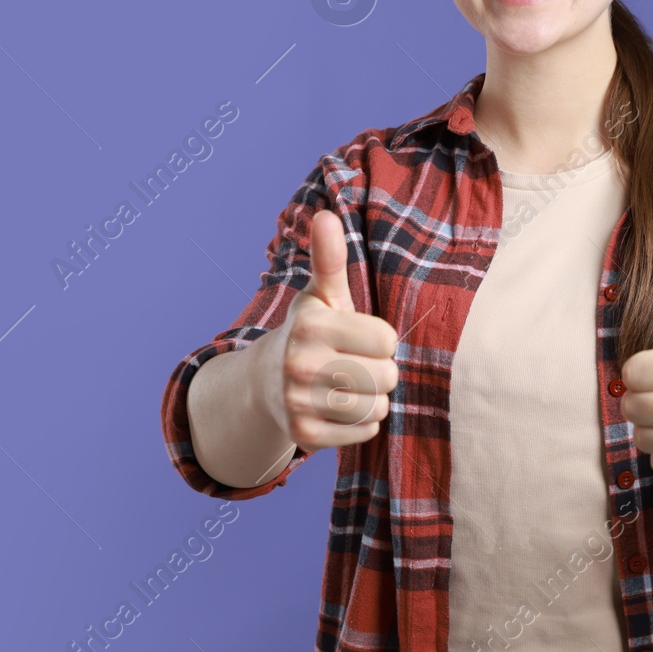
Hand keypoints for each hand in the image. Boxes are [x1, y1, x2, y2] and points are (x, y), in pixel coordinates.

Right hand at [255, 208, 398, 451]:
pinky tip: (342, 407)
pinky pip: (364, 432)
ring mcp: (298, 402)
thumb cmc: (311, 332)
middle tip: (357, 364)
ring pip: (377, 408)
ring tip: (350, 385)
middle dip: (381, 371)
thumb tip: (325, 215)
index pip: (387, 340)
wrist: (265, 382)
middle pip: (386, 376)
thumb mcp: (322, 295)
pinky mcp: (304, 435)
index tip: (361, 338)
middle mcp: (300, 364)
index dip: (382, 339)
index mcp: (311, 325)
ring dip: (373, 398)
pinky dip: (362, 423)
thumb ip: (330, 259)